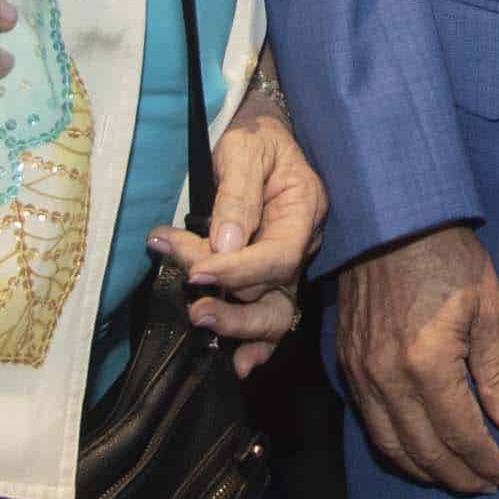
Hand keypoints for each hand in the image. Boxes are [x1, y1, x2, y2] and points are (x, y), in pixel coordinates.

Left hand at [149, 98, 325, 374]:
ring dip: (238, 326)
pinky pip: (270, 315)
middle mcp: (303, 244)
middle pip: (280, 294)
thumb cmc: (253, 136)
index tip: (196, 272)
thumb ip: (237, 195)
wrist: (260, 133)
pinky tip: (239, 365)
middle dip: (235, 308)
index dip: (238, 271)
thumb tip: (226, 245)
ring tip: (200, 322)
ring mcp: (289, 264)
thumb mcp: (243, 150)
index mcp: (305, 210)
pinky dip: (257, 343)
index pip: (278, 255)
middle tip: (194, 308)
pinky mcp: (270, 276)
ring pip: (275, 313)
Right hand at [336, 221, 498, 493]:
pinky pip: (370, 424)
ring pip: (392, 446)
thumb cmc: (446, 255)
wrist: (390, 218)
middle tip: (488, 485)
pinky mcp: (347, 364)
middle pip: (425, 451)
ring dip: (426, 471)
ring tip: (457, 478)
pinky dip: (396, 448)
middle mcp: (387, 377)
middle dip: (460, 476)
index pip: (460, 434)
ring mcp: (361, 373)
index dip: (486, 461)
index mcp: (427, 363)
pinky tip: (418, 453)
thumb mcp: (488, 307)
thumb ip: (498, 371)